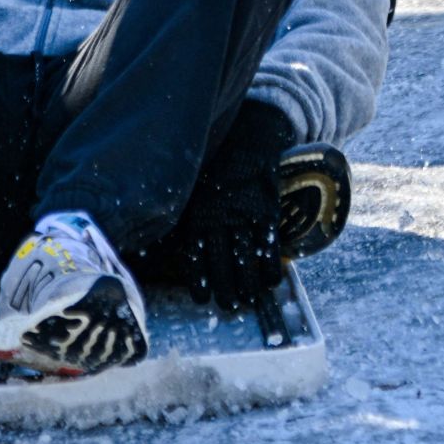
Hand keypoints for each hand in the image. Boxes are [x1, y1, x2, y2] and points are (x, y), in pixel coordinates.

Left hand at [155, 102, 295, 309]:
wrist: (248, 137)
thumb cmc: (216, 164)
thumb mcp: (193, 186)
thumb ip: (187, 214)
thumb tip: (170, 242)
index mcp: (197, 214)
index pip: (195, 257)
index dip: (200, 282)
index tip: (203, 299)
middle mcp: (218, 220)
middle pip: (221, 266)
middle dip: (226, 291)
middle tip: (229, 306)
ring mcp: (244, 217)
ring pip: (245, 262)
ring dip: (248, 286)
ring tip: (249, 300)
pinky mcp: (267, 212)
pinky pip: (270, 247)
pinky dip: (272, 267)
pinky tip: (273, 281)